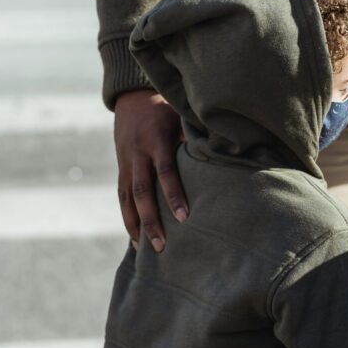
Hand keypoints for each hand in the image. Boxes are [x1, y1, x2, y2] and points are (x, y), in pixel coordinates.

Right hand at [113, 89, 189, 252]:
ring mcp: (126, 162)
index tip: (185, 217)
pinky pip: (123, 197)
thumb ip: (197, 135)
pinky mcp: (121, 169)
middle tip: (161, 246)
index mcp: (156, 139)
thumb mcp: (182, 115)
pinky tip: (136, 238)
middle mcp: (138, 153)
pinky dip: (128, 218)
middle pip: (142, 192)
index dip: (174, 195)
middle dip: (151, 220)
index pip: (166, 171)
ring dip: (136, 225)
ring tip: (146, 249)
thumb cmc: (168, 108)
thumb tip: (226, 153)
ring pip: (127, 198)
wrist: (133, 98)